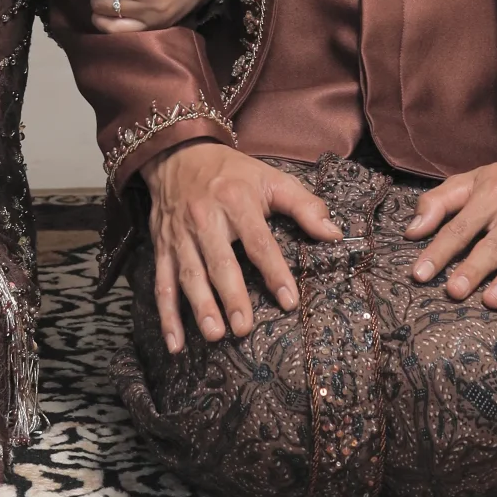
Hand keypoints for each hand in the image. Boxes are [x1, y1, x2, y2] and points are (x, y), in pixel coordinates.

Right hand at [145, 143, 339, 352]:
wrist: (177, 153)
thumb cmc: (231, 173)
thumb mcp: (270, 178)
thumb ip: (304, 205)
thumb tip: (335, 234)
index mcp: (236, 201)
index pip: (258, 241)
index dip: (274, 270)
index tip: (289, 300)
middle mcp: (205, 219)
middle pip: (219, 261)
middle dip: (231, 295)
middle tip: (244, 328)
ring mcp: (180, 236)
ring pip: (189, 274)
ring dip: (200, 306)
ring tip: (215, 334)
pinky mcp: (163, 247)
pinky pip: (161, 284)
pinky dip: (166, 316)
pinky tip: (175, 343)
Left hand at [404, 130, 496, 327]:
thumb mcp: (474, 180)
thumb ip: (439, 202)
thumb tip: (411, 231)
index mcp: (491, 197)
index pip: (460, 227)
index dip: (439, 251)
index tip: (419, 273)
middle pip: (492, 246)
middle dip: (473, 268)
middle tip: (454, 290)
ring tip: (490, 300)